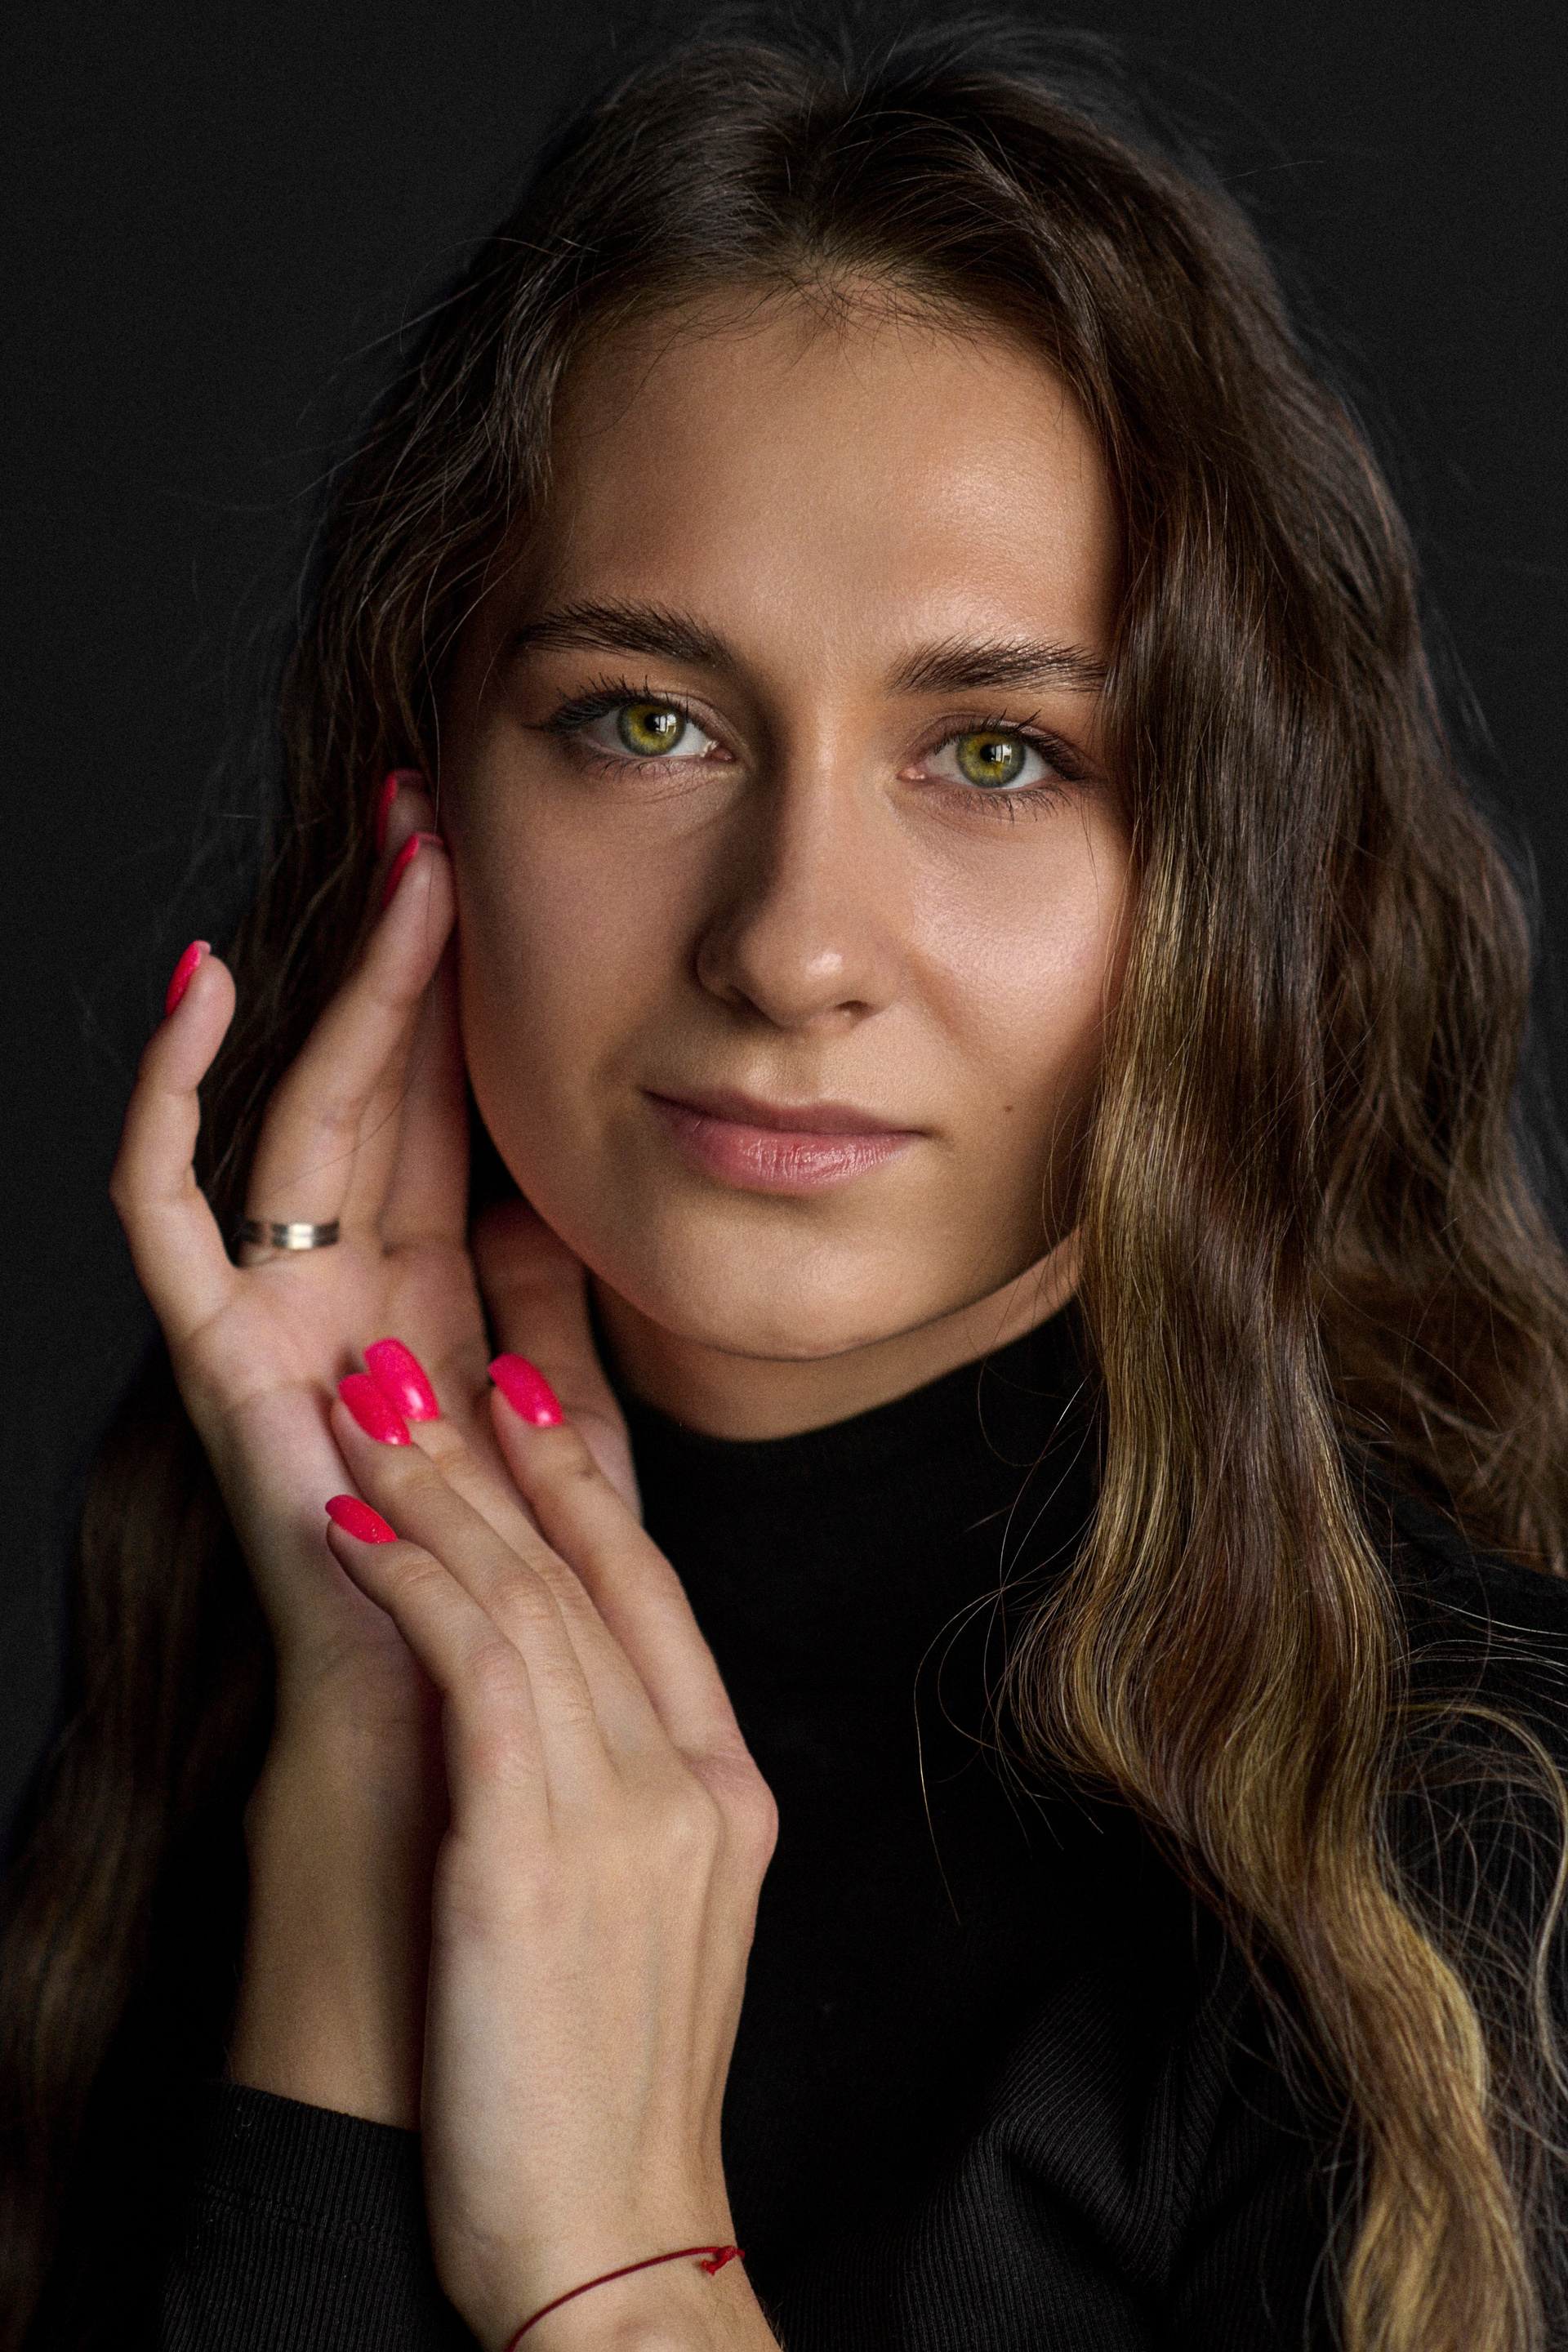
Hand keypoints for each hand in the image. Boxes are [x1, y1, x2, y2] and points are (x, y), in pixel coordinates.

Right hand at [109, 775, 638, 2120]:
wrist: (455, 1887)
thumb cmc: (524, 1724)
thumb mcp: (576, 1510)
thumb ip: (569, 1388)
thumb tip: (586, 1264)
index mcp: (441, 1357)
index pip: (460, 1144)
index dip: (481, 1020)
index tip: (516, 892)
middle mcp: (352, 1341)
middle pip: (385, 1114)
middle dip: (412, 964)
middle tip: (437, 812)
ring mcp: (283, 1363)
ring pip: (297, 1136)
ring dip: (333, 990)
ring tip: (379, 851)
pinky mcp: (228, 1403)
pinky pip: (170, 1232)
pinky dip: (167, 1105)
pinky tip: (204, 986)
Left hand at [324, 1358, 779, 2351]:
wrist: (612, 2256)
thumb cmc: (604, 2098)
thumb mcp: (650, 1923)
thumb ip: (621, 1796)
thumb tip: (548, 1704)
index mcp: (723, 1789)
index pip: (654, 1590)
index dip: (586, 1481)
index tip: (529, 1392)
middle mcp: (688, 1779)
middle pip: (594, 1568)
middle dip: (505, 1446)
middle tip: (431, 1355)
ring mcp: (625, 1812)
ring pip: (528, 1595)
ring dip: (436, 1487)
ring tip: (366, 1407)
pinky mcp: (537, 1855)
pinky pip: (477, 1668)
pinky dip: (410, 1579)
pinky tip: (352, 1522)